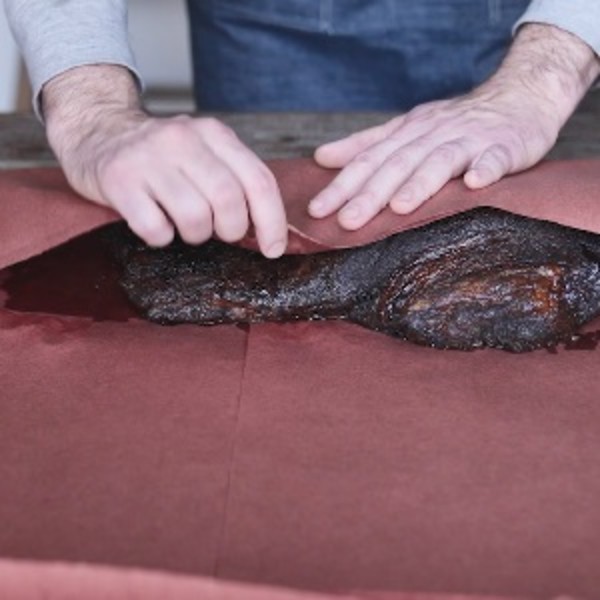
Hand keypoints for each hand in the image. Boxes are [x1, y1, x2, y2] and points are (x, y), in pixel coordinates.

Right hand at [43, 66, 287, 257]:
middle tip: (219, 232)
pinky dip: (162, 237)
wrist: (96, 129)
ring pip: (195, 218)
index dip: (272, 222)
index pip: (259, 181)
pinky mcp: (119, 180)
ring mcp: (148, 158)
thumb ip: (235, 179)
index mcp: (214, 133)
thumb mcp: (204, 151)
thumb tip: (268, 230)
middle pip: (229, 201)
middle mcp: (183, 139)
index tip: (272, 248)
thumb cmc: (161, 154)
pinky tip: (156, 223)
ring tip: (183, 225)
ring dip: (195, 235)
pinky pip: (156, 229)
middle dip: (230, 229)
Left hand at [309, 24, 599, 229]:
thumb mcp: (406, 129)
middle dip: (370, 194)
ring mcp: (469, 139)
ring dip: (420, 183)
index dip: (342, 186)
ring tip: (399, 207)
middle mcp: (432, 135)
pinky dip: (486, 167)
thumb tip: (321, 156)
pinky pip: (495, 157)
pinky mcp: (505, 145)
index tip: (317, 211)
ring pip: (440, 161)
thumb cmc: (455, 123)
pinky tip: (475, 183)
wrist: (519, 95)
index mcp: (407, 133)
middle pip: (397, 164)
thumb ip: (365, 145)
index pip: (368, 161)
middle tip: (346, 222)